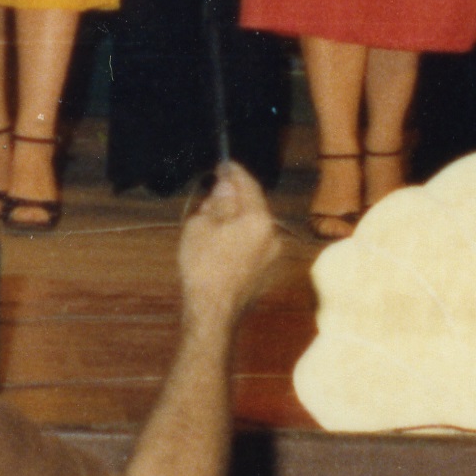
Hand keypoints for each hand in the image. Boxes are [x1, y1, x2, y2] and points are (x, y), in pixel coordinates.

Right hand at [173, 163, 279, 325]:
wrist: (213, 312)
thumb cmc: (203, 266)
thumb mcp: (202, 224)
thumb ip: (218, 200)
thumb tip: (226, 185)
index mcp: (259, 219)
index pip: (249, 184)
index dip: (234, 171)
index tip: (223, 163)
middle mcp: (273, 235)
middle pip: (253, 205)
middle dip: (234, 196)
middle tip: (213, 191)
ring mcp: (273, 255)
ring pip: (253, 226)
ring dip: (236, 218)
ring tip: (211, 219)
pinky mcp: (267, 271)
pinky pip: (253, 244)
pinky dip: (239, 237)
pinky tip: (219, 242)